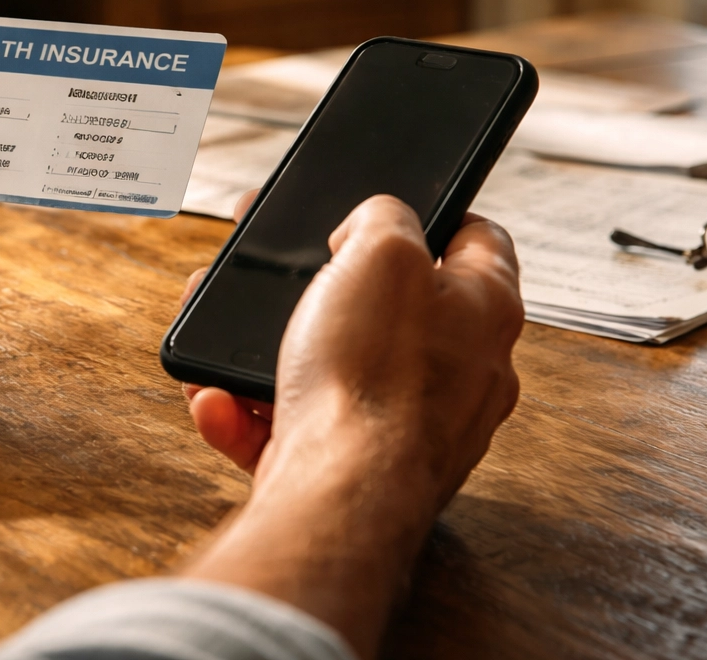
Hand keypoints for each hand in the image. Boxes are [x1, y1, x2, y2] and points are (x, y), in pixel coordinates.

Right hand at [180, 193, 523, 658]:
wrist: (341, 497)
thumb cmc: (374, 378)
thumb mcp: (381, 250)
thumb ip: (382, 217)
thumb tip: (372, 225)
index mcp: (486, 310)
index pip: (478, 239)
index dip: (432, 212)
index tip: (388, 209)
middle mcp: (463, 372)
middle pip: (390, 307)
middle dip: (319, 286)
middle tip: (278, 272)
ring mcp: (412, 426)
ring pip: (332, 369)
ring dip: (268, 352)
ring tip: (222, 343)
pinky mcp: (359, 468)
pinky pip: (298, 427)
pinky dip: (252, 414)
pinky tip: (220, 402)